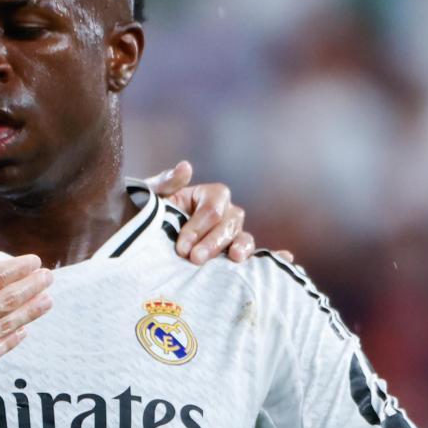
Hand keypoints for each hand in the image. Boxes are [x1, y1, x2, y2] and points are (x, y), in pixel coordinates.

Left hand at [145, 161, 292, 265]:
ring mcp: (232, 235)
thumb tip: (186, 166)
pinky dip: (274, 257)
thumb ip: (165, 183)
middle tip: (194, 259)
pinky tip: (286, 260)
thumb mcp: (149, 197)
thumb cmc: (145, 217)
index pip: (213, 207)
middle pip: (230, 224)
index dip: (199, 226)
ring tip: (233, 260)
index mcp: (208, 196)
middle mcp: (225, 213)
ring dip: (241, 248)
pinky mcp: (233, 256)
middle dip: (213, 242)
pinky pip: (257, 255)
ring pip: (243, 238)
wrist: (140, 243)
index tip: (181, 245)